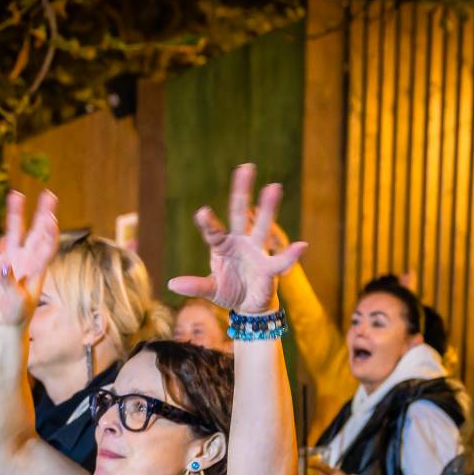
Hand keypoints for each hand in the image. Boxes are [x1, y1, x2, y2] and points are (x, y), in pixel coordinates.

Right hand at [0, 190, 60, 328]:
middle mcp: (26, 259)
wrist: (6, 321)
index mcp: (37, 268)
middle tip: (50, 195)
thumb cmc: (17, 314)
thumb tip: (3, 267)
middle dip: (42, 214)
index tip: (51, 219)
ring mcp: (10, 259)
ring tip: (16, 194)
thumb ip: (10, 284)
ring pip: (14, 232)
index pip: (47, 247)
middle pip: (36, 232)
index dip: (50, 233)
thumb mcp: (17, 302)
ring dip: (16, 214)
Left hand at [167, 163, 307, 314]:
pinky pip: (280, 260)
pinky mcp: (269, 267)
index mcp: (222, 245)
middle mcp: (240, 242)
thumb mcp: (211, 290)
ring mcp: (257, 251)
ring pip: (262, 226)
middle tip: (245, 167)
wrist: (249, 306)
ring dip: (268, 208)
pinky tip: (302, 245)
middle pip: (240, 214)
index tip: (202, 212)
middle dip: (242, 192)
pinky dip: (291, 255)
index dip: (208, 223)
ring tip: (274, 186)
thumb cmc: (230, 291)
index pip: (213, 231)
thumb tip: (172, 283)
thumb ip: (196, 286)